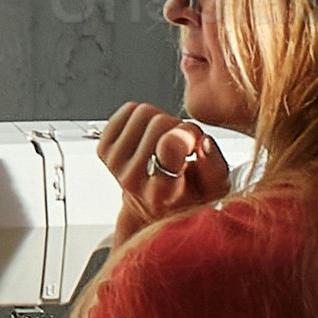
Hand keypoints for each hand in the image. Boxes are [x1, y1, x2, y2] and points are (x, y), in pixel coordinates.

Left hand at [94, 103, 228, 242]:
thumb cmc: (188, 198)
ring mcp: (115, 164)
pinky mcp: (103, 149)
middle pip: (158, 122)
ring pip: (142, 112)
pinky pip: (127, 110)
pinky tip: (150, 137)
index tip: (193, 143)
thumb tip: (203, 141)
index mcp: (162, 193)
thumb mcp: (214, 192)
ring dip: (160, 121)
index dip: (186, 134)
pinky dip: (142, 118)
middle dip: (176, 127)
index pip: (168, 145)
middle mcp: (133, 180)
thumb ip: (214, 167)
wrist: (155, 207)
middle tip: (182, 146)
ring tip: (166, 142)